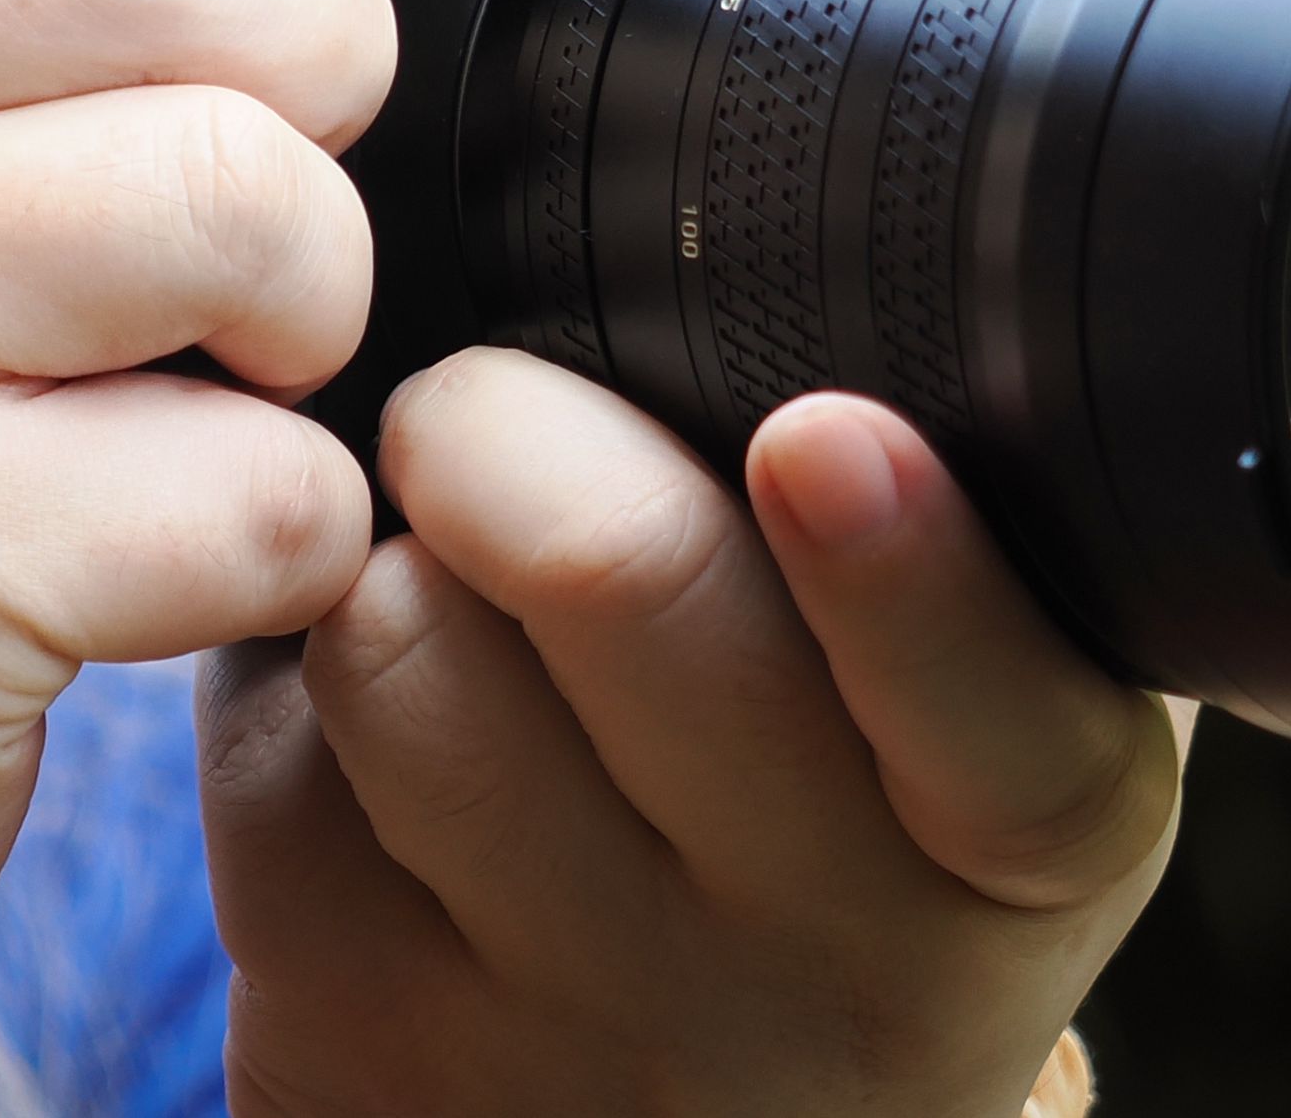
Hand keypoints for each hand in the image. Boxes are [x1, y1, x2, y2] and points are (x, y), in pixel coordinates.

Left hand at [200, 349, 1189, 1117]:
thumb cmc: (834, 865)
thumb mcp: (975, 740)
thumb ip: (961, 540)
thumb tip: (819, 252)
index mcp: (1022, 836)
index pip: (992, 714)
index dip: (901, 566)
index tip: (823, 440)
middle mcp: (828, 948)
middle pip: (627, 591)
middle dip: (510, 424)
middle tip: (488, 411)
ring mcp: (587, 1018)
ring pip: (404, 641)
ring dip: (391, 556)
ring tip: (449, 583)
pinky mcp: (369, 1046)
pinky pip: (268, 751)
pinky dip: (287, 685)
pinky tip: (370, 727)